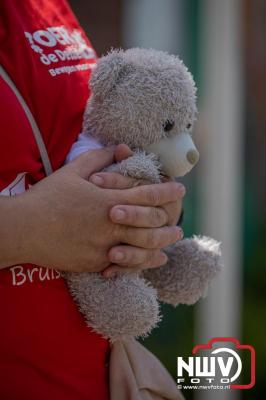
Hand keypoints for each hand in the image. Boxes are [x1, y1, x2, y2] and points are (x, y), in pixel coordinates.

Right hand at [1, 146, 182, 272]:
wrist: (25, 229)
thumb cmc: (48, 197)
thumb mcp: (73, 171)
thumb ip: (99, 158)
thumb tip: (120, 147)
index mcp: (108, 199)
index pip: (147, 194)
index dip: (167, 191)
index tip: (180, 189)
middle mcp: (111, 223)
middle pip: (151, 223)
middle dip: (169, 221)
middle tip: (179, 222)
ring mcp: (104, 246)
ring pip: (144, 247)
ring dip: (162, 244)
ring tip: (172, 241)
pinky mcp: (95, 263)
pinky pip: (126, 264)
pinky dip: (143, 261)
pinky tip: (152, 259)